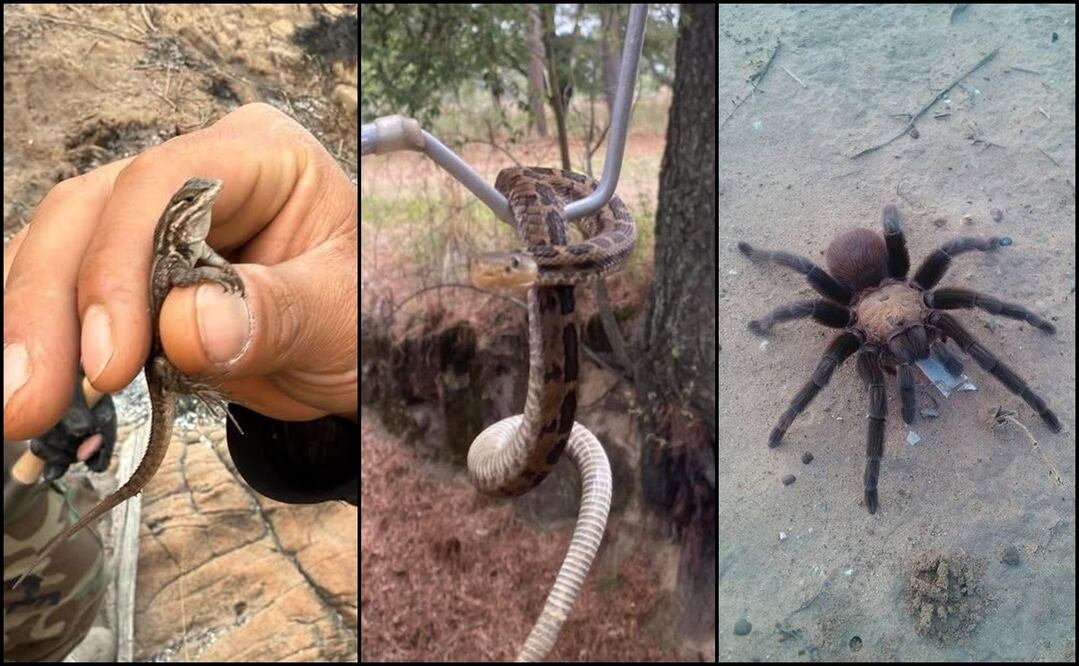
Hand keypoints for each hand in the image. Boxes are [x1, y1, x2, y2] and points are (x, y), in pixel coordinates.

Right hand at [4, 103, 356, 441]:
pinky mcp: (132, 273)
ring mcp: (157, 221)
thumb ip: (274, 315)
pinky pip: (66, 290)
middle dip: (48, 305)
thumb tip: (185, 324)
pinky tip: (28, 378)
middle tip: (28, 395)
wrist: (359, 358)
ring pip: (60, 249)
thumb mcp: (343, 316)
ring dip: (28, 325)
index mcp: (262, 155)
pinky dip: (40, 334)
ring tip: (18, 404)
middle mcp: (198, 174)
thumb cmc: (367, 317)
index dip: (119, 265)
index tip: (107, 358)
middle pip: (91, 213)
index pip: (165, 184)